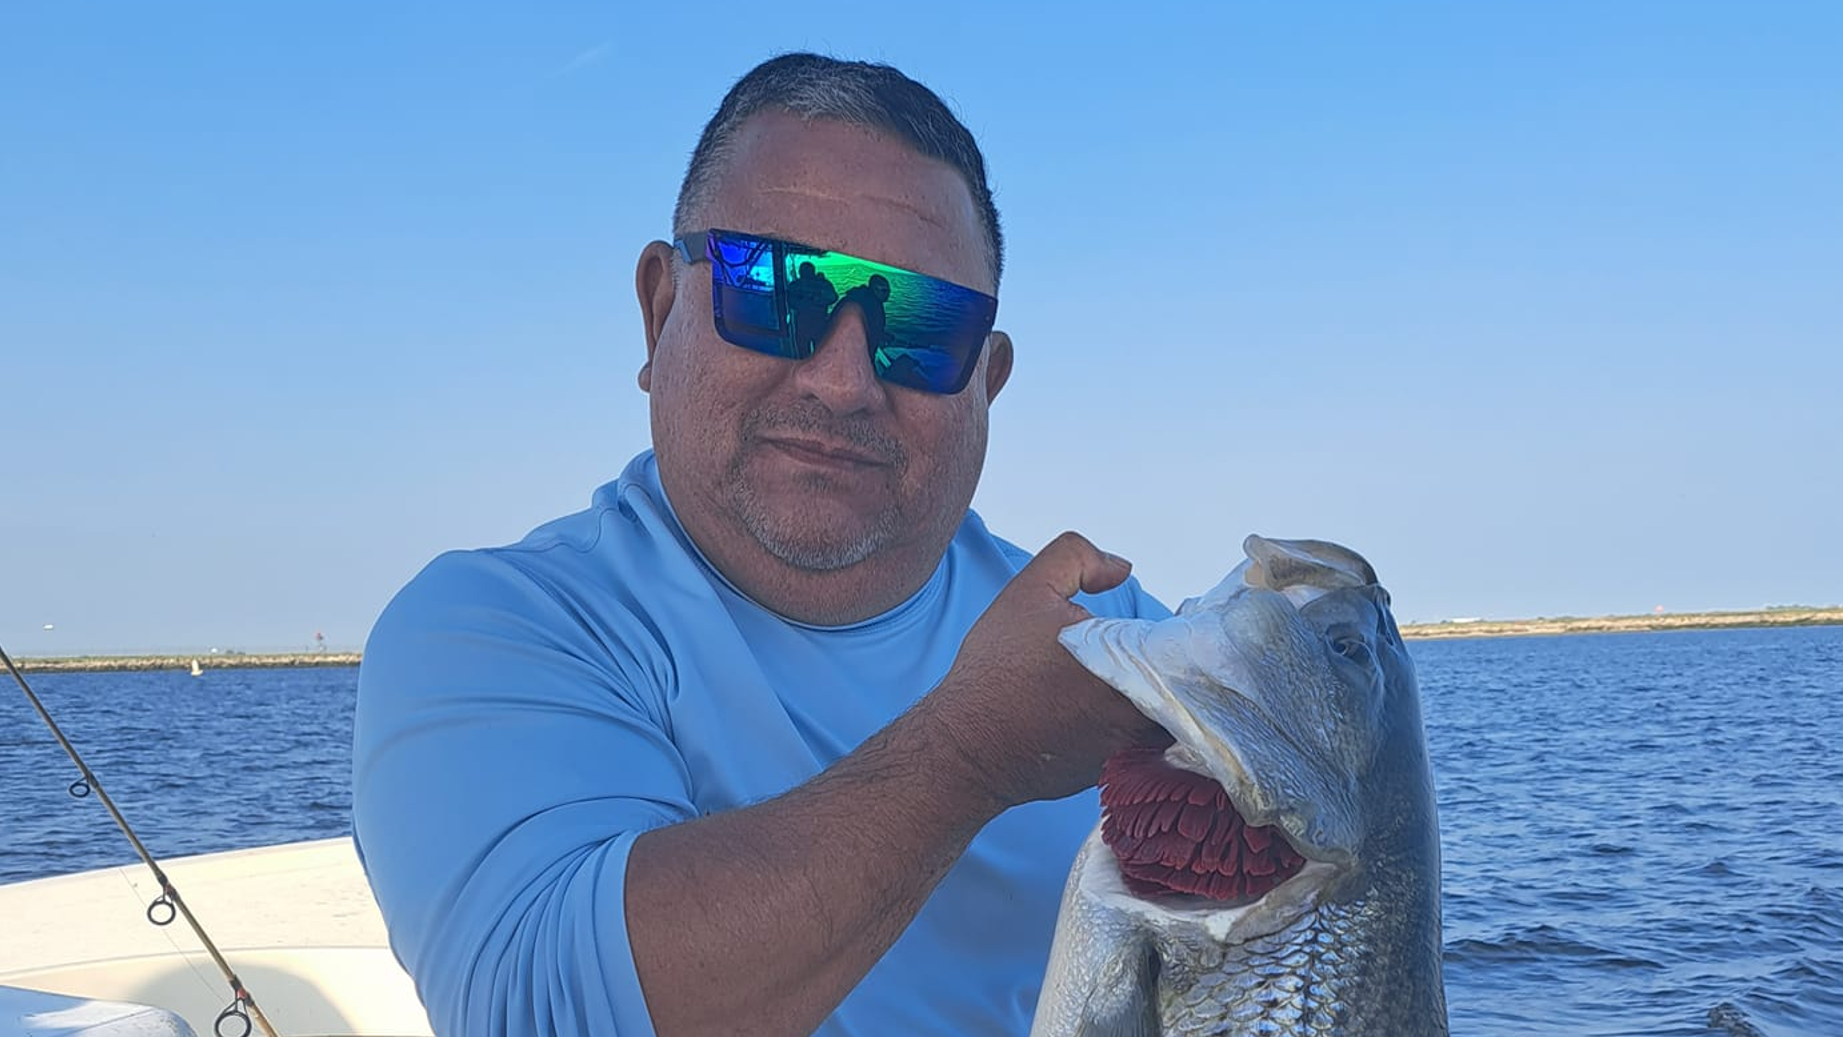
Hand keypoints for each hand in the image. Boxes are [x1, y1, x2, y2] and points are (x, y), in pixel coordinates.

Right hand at [925, 531, 1171, 810]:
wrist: (968, 746)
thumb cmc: (997, 668)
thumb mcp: (1029, 591)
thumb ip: (1078, 558)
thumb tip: (1122, 569)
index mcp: (1131, 661)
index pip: (1190, 640)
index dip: (1188, 625)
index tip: (1183, 616)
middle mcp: (1142, 711)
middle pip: (1194, 682)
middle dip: (1185, 662)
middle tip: (1168, 646)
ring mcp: (1135, 747)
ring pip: (1178, 715)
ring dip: (1171, 695)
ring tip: (1147, 676)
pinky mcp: (1120, 771)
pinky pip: (1154, 744)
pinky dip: (1148, 725)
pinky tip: (1118, 709)